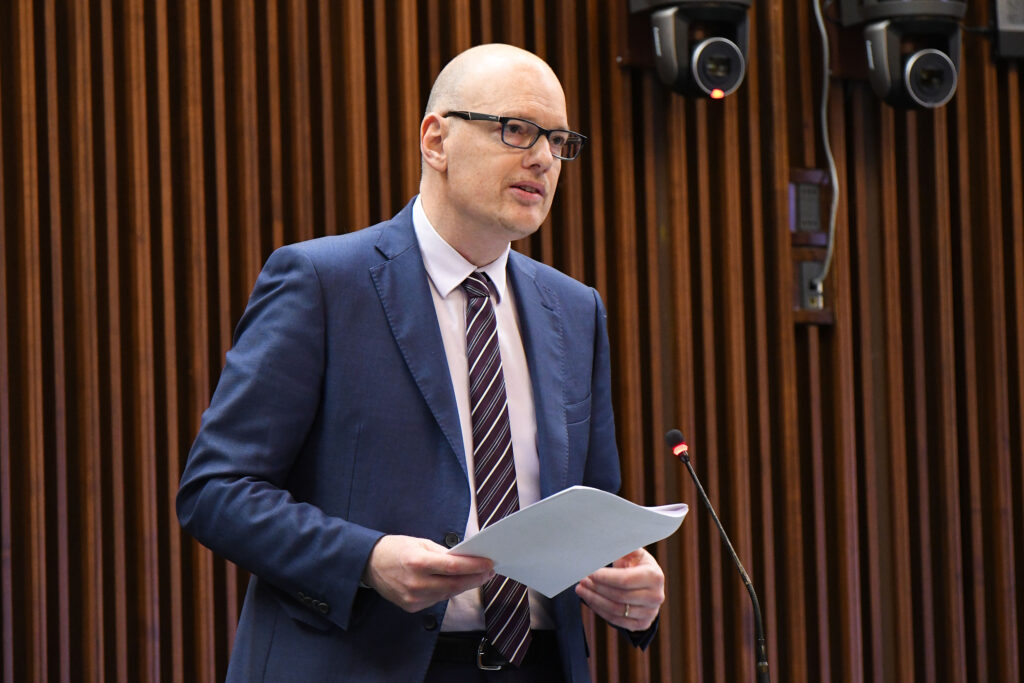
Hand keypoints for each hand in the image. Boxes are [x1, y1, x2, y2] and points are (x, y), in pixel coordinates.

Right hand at [362, 535, 494, 611]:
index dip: (475, 566)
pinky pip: (437, 600)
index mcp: (418, 562)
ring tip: (477, 577)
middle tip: (489, 571)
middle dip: (475, 578)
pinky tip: (456, 584)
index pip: (454, 567)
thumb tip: (466, 559)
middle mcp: (416, 583)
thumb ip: (443, 553)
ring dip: (464, 585)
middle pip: (455, 584)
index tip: (489, 563)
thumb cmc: (395, 549)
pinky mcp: (412, 607)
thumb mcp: (420, 543)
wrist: (368, 564)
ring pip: (448, 594)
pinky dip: (448, 591)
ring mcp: (413, 598)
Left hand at [575, 548, 664, 630]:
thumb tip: (610, 537)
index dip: (604, 577)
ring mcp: (649, 613)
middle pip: (619, 596)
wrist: (648, 584)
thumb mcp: (634, 553)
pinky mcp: (642, 624)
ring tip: (581, 589)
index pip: (625, 580)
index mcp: (654, 576)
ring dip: (594, 600)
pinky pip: (616, 620)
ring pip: (616, 610)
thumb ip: (624, 548)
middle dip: (597, 588)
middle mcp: (655, 597)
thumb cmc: (637, 565)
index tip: (589, 572)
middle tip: (582, 580)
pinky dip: (600, 610)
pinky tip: (590, 600)